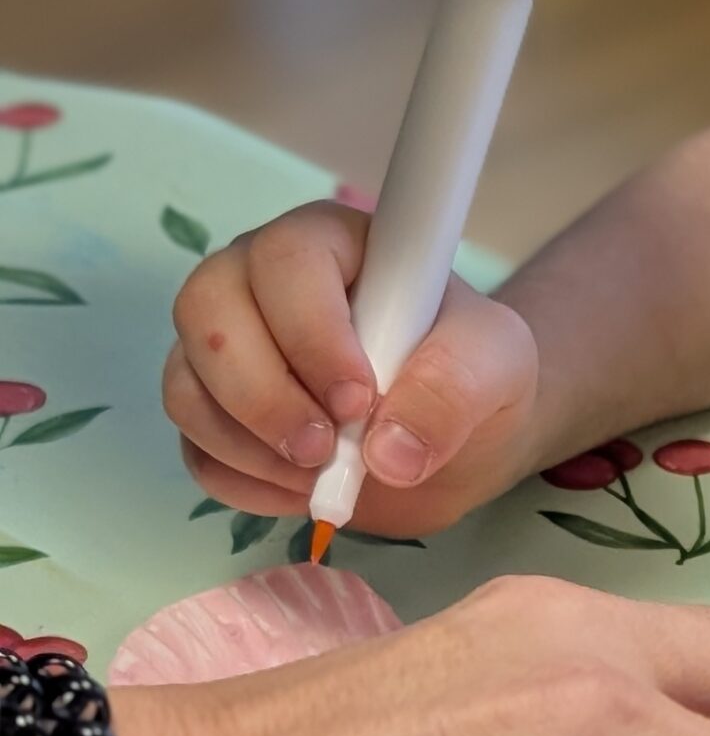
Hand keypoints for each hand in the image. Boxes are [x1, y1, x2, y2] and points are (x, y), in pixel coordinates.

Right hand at [165, 203, 541, 534]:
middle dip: (263, 396)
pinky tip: (302, 491)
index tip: (360, 401)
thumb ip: (453, 391)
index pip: (284, 261)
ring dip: (249, 446)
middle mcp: (259, 283)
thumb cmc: (473, 373)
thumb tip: (387, 453)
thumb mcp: (496, 367)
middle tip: (328, 451)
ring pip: (187, 386)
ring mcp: (228, 350)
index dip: (310, 333)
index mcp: (330, 244)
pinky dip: (244, 483)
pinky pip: (196, 450)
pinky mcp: (221, 417)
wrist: (461, 436)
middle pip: (206, 313)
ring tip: (324, 477)